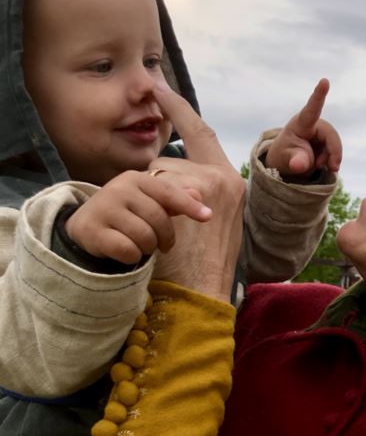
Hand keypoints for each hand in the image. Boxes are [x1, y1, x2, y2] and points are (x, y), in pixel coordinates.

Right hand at [65, 170, 211, 264]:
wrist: (86, 228)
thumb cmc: (129, 215)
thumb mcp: (152, 203)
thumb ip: (175, 198)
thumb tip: (198, 193)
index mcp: (137, 178)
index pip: (169, 193)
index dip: (189, 205)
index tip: (209, 216)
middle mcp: (118, 188)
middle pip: (158, 218)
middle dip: (166, 237)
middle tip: (164, 245)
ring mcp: (103, 208)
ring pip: (144, 235)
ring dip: (148, 247)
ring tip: (144, 247)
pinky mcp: (91, 229)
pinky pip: (127, 249)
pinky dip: (132, 256)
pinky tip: (128, 253)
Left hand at [150, 82, 245, 301]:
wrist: (205, 293)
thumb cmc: (200, 267)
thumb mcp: (207, 225)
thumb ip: (194, 196)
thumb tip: (170, 182)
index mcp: (230, 182)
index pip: (202, 134)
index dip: (178, 109)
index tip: (158, 85)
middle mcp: (226, 176)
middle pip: (170, 161)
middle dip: (154, 187)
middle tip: (161, 221)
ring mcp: (215, 180)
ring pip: (160, 172)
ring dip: (152, 199)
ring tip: (167, 232)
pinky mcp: (201, 189)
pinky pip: (158, 182)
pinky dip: (152, 203)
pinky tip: (167, 229)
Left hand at [265, 78, 341, 176]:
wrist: (289, 162)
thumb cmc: (285, 155)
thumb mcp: (286, 160)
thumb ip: (294, 161)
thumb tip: (299, 165)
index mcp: (301, 123)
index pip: (311, 109)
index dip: (319, 95)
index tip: (324, 81)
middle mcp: (314, 124)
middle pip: (331, 135)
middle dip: (333, 153)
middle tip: (332, 168)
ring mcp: (322, 132)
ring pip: (335, 145)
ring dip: (331, 159)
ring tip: (319, 166)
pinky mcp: (328, 141)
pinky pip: (336, 150)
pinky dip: (332, 161)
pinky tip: (324, 165)